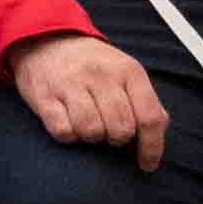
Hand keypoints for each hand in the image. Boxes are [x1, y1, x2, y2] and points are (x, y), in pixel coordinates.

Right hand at [1, 31, 167, 169]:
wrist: (46, 39)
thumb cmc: (93, 65)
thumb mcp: (125, 72)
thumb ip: (146, 100)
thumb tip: (158, 130)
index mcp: (128, 71)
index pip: (149, 118)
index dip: (152, 147)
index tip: (147, 164)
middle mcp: (101, 75)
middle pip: (120, 129)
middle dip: (117, 138)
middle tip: (109, 131)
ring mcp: (70, 84)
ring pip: (92, 132)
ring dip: (91, 137)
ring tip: (88, 124)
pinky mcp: (43, 95)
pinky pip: (63, 132)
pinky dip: (68, 135)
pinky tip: (68, 123)